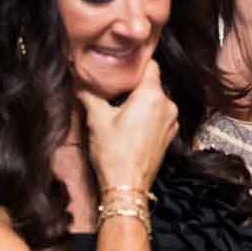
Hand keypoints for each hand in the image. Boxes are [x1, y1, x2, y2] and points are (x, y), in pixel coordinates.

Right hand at [80, 58, 177, 192]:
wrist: (127, 187)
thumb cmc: (113, 153)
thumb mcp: (96, 119)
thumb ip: (90, 94)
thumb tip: (80, 80)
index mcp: (152, 95)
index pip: (150, 64)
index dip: (135, 63)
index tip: (121, 65)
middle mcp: (168, 105)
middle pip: (152, 83)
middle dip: (134, 85)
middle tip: (113, 89)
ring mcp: (171, 121)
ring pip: (155, 100)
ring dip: (140, 101)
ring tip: (120, 108)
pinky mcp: (169, 135)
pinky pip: (159, 115)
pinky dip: (146, 115)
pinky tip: (129, 124)